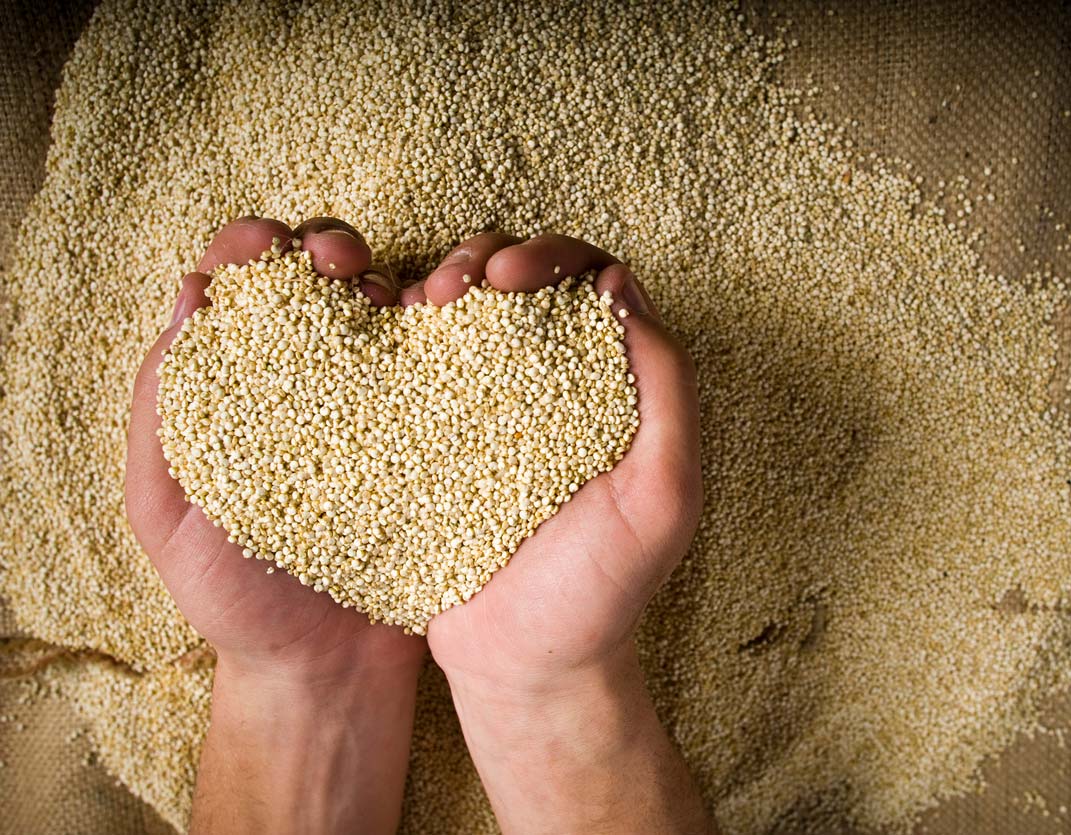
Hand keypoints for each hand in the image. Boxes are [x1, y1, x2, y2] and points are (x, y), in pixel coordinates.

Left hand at [126, 216, 422, 834]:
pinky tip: (456, 320)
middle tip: (342, 263)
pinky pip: (445, 358)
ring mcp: (377, 400)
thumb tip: (194, 297)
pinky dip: (451, 324)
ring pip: (389, 302)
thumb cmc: (238, 598)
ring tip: (410, 290)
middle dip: (327, 245)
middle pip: (318, 278)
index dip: (252, 249)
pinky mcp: (436, 427)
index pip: (239, 288)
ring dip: (397, 273)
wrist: (329, 670)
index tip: (272, 250)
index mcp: (236, 387)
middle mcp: (308, 379)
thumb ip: (164, 411)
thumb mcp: (167, 511)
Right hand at [414, 233, 710, 833]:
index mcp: (612, 384)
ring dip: (433, 281)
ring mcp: (484, 407)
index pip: (590, 281)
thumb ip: (667, 392)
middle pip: (517, 279)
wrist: (524, 666)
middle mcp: (550, 382)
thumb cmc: (602, 591)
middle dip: (483, 256)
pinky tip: (376, 333)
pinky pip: (409, 364)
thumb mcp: (662, 496)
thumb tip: (623, 287)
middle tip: (455, 286)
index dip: (551, 256)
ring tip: (416, 304)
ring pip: (458, 310)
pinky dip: (391, 333)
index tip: (510, 277)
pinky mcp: (429, 437)